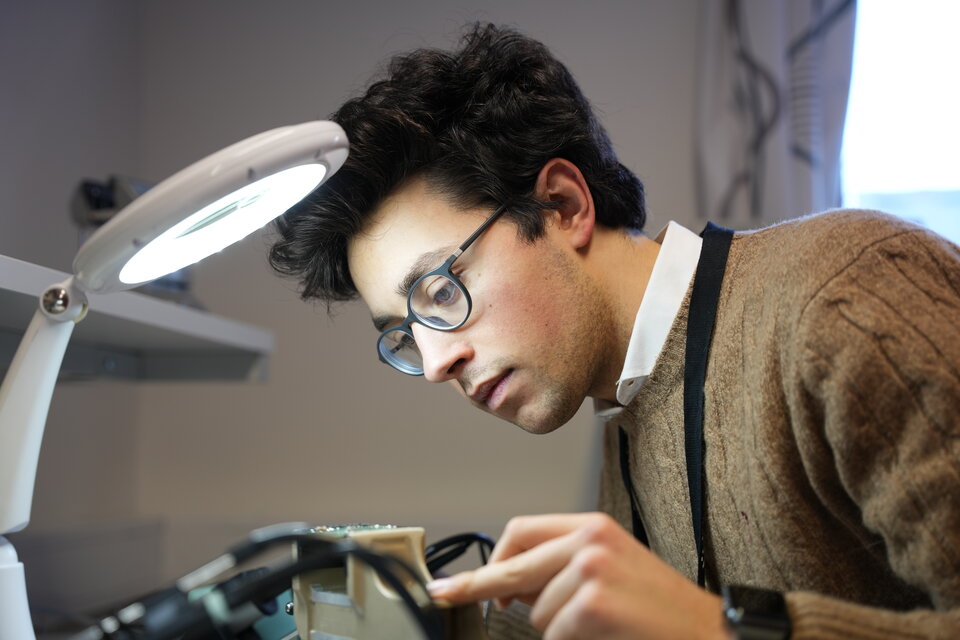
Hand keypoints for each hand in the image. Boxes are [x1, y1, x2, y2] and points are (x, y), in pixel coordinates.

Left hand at [427, 513, 731, 639]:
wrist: (711, 633)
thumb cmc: (662, 610)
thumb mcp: (612, 570)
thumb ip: (563, 568)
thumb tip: (510, 588)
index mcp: (594, 527)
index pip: (523, 531)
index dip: (491, 559)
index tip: (459, 578)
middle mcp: (590, 540)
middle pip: (514, 565)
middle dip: (478, 586)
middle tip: (446, 595)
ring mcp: (590, 570)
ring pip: (535, 610)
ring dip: (554, 628)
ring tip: (599, 626)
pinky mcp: (593, 604)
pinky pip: (554, 632)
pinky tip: (603, 636)